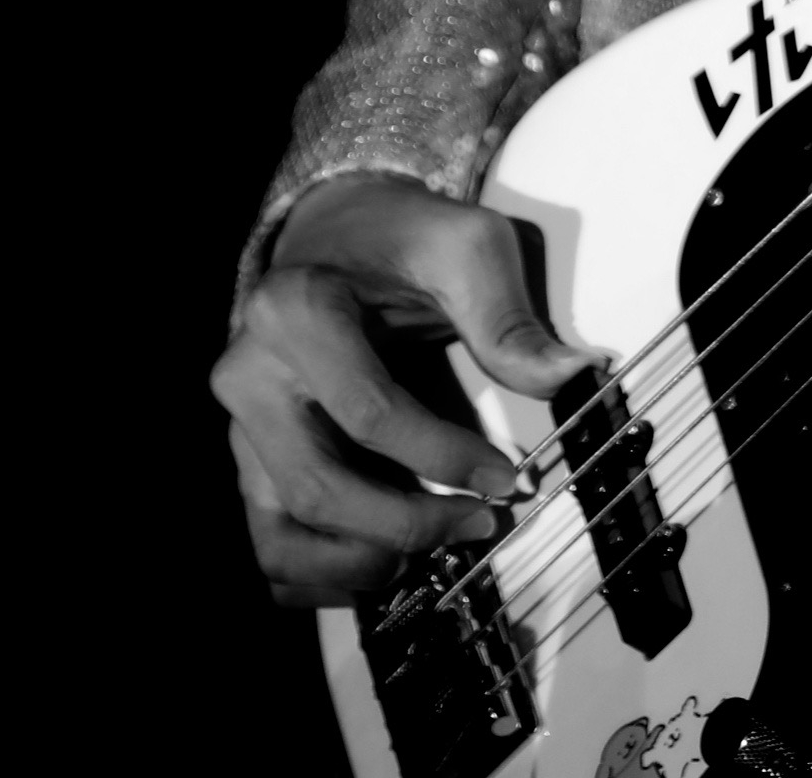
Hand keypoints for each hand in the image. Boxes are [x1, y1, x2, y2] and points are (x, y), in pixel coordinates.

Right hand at [213, 172, 595, 606]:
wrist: (342, 235)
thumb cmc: (404, 239)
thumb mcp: (467, 247)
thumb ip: (509, 318)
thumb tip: (569, 375)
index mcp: (296, 310)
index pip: (368, 413)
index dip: (442, 458)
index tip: (506, 479)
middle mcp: (249, 375)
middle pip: (316, 489)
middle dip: (406, 526)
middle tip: (479, 527)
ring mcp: (241, 427)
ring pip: (281, 538)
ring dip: (361, 568)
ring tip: (434, 548)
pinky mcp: (251, 463)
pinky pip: (273, 549)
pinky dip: (327, 577)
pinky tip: (390, 560)